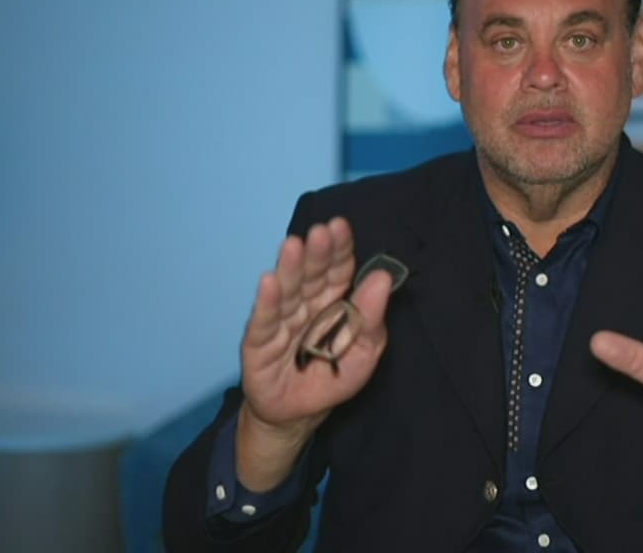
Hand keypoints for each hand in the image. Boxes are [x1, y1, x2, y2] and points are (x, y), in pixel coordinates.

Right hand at [237, 217, 393, 488]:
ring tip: (295, 245)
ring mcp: (280, 322)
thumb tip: (383, 277)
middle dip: (316, 253)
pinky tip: (269, 282)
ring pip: (287, 292)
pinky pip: (265, 321)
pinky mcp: (259, 344)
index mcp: (332, 302)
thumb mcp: (364, 352)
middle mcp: (305, 305)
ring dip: (291, 268)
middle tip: (321, 231)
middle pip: (311, 276)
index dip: (339, 249)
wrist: (297, 416)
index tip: (341, 227)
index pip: (336, 270)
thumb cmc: (332, 378)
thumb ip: (371, 317)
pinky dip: (267, 303)